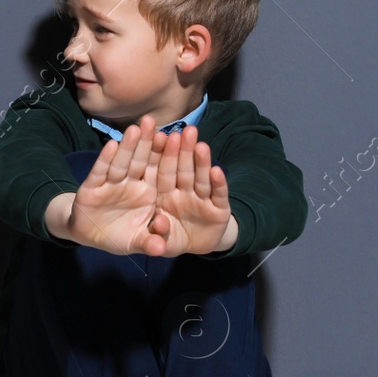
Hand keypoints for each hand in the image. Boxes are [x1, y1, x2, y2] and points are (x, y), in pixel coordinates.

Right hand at [66, 115, 173, 255]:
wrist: (88, 234)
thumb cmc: (117, 235)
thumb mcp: (135, 242)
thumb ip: (149, 242)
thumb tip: (161, 248)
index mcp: (148, 193)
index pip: (159, 172)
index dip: (166, 156)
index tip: (176, 140)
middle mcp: (132, 184)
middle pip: (142, 161)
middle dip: (148, 142)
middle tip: (155, 122)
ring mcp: (112, 184)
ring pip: (122, 162)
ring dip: (129, 146)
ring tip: (136, 128)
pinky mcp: (92, 187)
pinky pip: (100, 172)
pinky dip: (105, 160)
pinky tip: (111, 145)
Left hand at [146, 125, 233, 257]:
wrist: (198, 246)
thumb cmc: (173, 237)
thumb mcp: (163, 240)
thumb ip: (158, 233)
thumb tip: (158, 223)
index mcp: (165, 194)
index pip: (163, 172)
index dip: (163, 155)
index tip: (162, 136)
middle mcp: (184, 192)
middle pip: (183, 169)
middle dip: (185, 150)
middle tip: (186, 130)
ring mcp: (202, 199)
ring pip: (201, 177)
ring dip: (202, 162)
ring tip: (201, 146)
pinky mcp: (219, 209)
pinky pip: (219, 194)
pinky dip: (218, 184)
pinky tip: (218, 171)